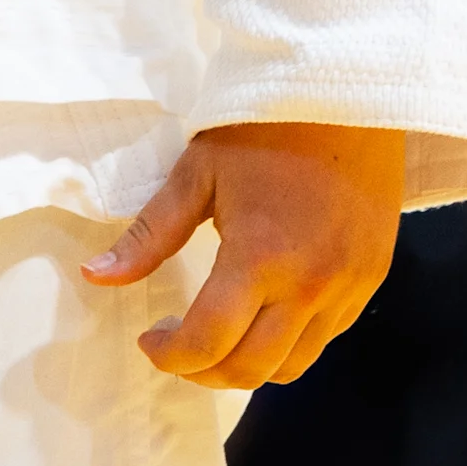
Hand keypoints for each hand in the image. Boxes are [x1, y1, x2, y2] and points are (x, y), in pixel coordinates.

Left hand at [83, 120, 404, 388]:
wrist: (347, 93)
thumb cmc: (264, 128)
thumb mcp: (198, 173)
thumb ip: (150, 235)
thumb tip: (94, 276)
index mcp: (261, 257)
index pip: (209, 343)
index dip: (170, 356)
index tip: (150, 339)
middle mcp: (310, 285)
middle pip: (252, 369)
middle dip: (204, 372)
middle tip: (179, 345)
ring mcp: (348, 288)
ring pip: (294, 365)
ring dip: (249, 365)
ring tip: (220, 335)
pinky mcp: (372, 280)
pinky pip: (326, 338)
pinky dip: (289, 343)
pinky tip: (264, 313)